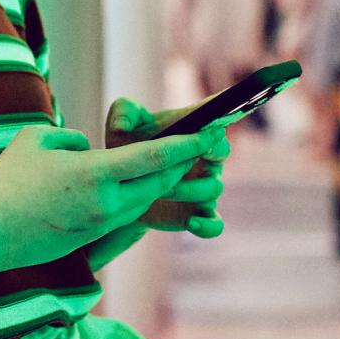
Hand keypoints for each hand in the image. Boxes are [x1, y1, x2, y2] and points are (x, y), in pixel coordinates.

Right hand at [0, 121, 226, 270]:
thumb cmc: (6, 182)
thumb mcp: (36, 139)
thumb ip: (71, 137)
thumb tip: (89, 148)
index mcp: (96, 174)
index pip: (153, 157)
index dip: (184, 145)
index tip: (205, 134)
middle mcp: (106, 203)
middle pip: (158, 182)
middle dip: (179, 164)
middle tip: (195, 146)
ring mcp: (100, 224)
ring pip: (144, 201)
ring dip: (160, 183)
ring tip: (171, 165)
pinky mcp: (91, 238)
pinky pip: (125, 214)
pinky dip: (137, 198)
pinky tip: (136, 187)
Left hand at [106, 98, 228, 238]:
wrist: (118, 189)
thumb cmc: (127, 151)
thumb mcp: (120, 130)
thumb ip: (123, 113)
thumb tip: (125, 123)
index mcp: (192, 135)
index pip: (214, 124)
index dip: (214, 126)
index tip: (208, 131)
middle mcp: (204, 160)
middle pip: (221, 153)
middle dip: (205, 155)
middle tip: (184, 159)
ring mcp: (203, 189)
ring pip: (213, 188)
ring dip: (189, 188)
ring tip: (162, 190)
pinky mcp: (197, 214)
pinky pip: (214, 224)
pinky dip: (207, 225)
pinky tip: (191, 223)